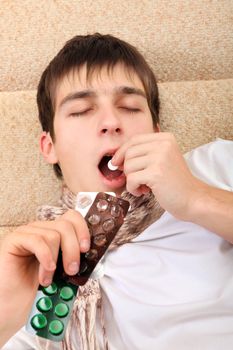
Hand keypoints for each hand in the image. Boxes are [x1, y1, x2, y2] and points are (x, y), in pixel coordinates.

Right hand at [0, 209, 89, 344]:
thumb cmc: (35, 290)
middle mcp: (41, 229)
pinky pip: (37, 240)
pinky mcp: (14, 240)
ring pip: (53, 234)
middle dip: (73, 249)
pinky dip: (45, 258)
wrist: (11, 306)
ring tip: (49, 279)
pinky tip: (44, 274)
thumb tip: (91, 254)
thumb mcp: (61, 272)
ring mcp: (27, 232)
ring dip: (56, 260)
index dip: (82, 229)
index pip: (72, 217)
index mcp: (53, 233)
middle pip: (65, 226)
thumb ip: (72, 258)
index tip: (86, 249)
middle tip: (72, 270)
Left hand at [112, 132, 200, 219]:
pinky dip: (133, 188)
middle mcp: (163, 144)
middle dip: (127, 168)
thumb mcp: (162, 159)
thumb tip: (116, 159)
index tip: (117, 163)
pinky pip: (131, 179)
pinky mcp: (156, 173)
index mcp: (165, 138)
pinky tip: (143, 191)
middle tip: (136, 179)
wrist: (192, 199)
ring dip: (131, 180)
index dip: (122, 152)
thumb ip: (144, 153)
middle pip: (129, 152)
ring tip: (143, 186)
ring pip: (128, 166)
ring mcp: (160, 158)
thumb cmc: (174, 182)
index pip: (134, 140)